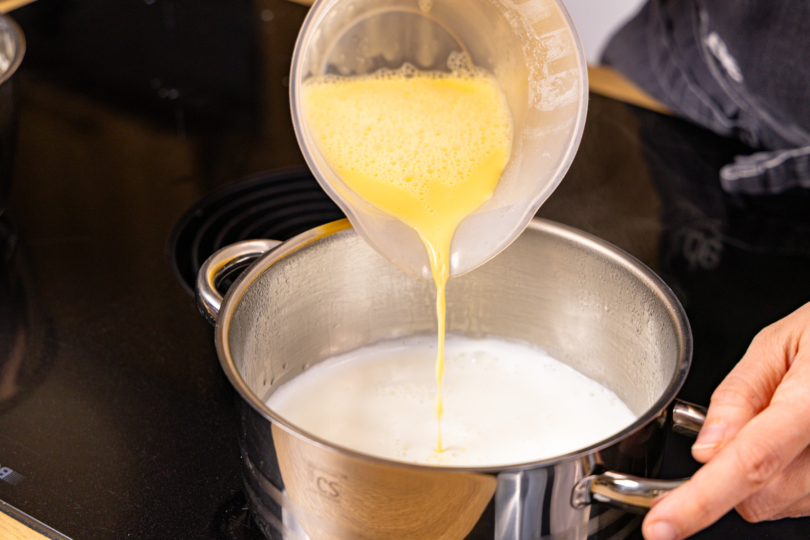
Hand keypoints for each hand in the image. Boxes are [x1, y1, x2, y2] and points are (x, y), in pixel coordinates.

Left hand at [642, 301, 809, 539]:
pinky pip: (800, 501)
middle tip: (745, 420)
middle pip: (757, 497)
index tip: (662, 525)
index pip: (749, 463)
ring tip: (780, 421)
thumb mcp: (778, 343)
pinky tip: (795, 442)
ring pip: (778, 505)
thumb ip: (739, 394)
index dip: (699, 501)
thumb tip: (705, 449)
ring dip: (760, 477)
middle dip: (727, 474)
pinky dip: (783, 479)